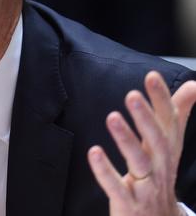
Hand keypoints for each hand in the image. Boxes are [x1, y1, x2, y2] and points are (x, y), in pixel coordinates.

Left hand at [88, 71, 195, 215]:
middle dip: (146, 118)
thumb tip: (194, 85)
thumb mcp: (168, 145)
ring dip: (126, 140)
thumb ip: (176, 114)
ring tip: (112, 117)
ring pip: (139, 162)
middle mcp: (160, 166)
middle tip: (132, 94)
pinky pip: (116, 187)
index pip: (168, 121)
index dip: (161, 99)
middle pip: (157, 141)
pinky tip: (93, 152)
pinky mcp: (129, 203)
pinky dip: (105, 171)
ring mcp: (146, 186)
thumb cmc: (159, 176)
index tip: (151, 76)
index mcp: (166, 149)